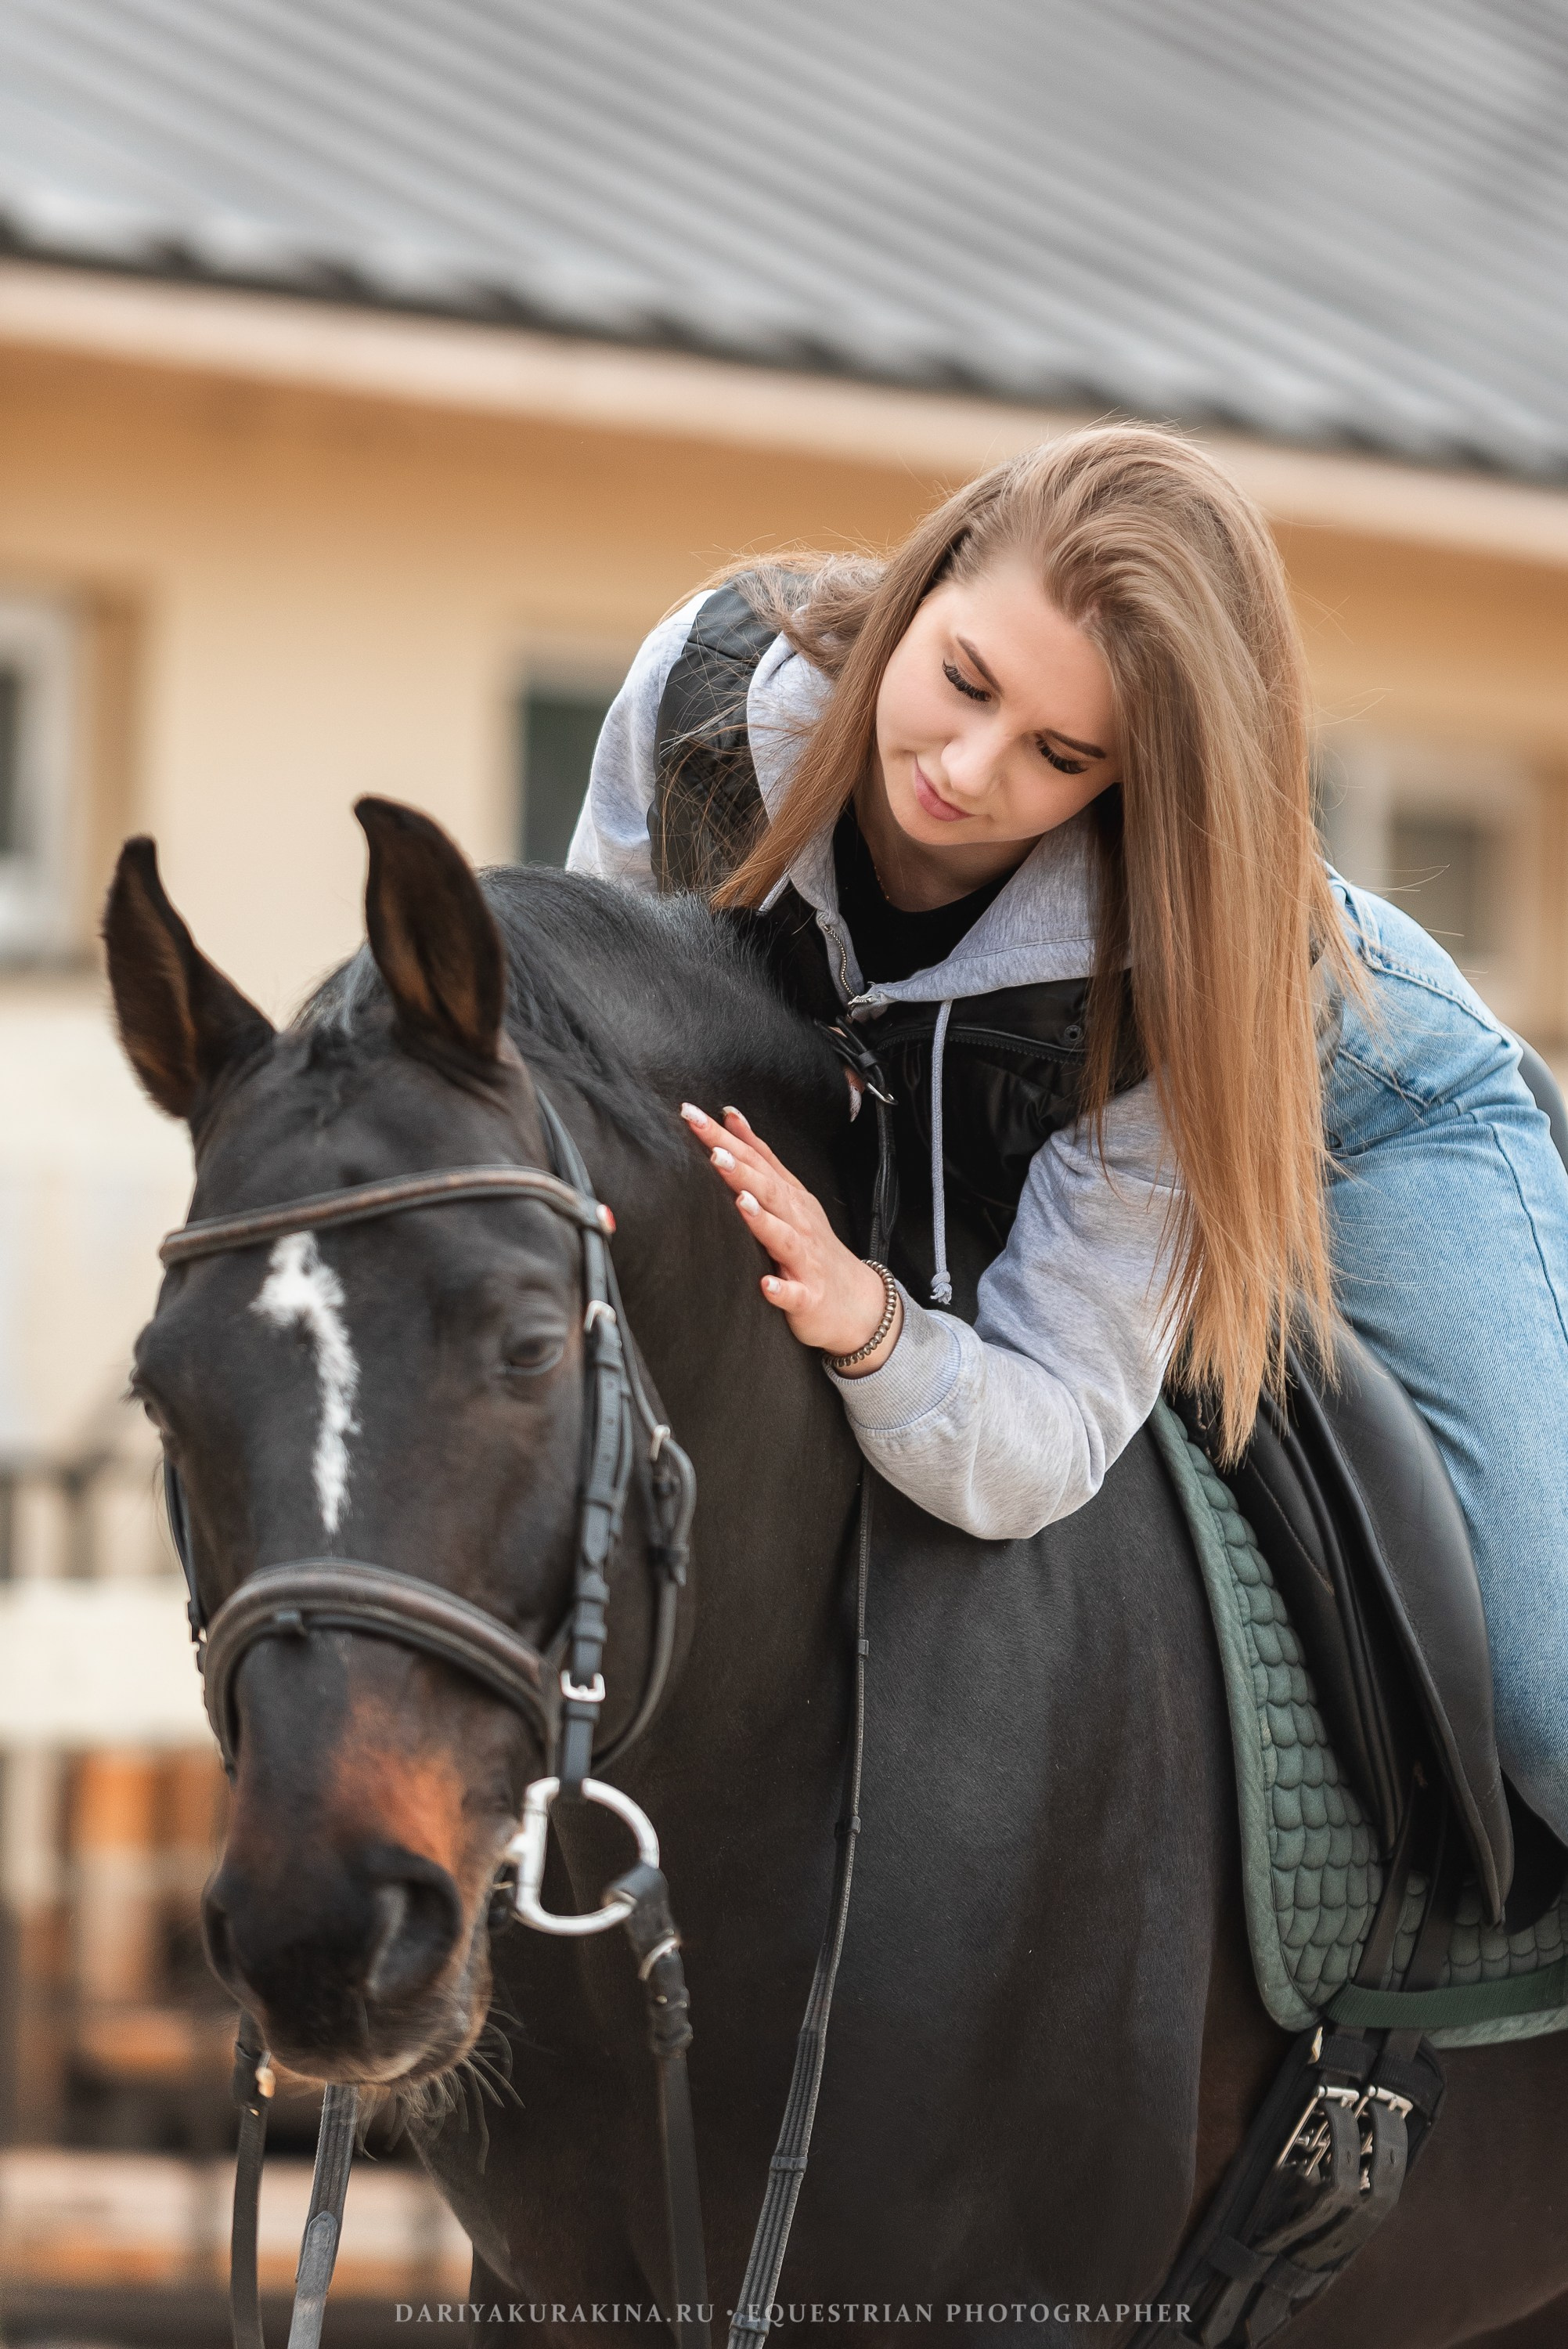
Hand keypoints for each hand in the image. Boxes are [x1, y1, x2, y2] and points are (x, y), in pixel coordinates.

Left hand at [679, 1102, 902, 1373]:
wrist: (857, 1303)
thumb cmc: (812, 1248)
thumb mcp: (790, 1197)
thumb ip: (760, 1160)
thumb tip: (730, 1118)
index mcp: (790, 1199)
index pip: (757, 1161)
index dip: (727, 1138)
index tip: (694, 1116)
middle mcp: (798, 1224)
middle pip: (769, 1191)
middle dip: (742, 1169)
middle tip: (713, 1149)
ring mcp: (805, 1261)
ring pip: (782, 1237)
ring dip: (762, 1220)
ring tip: (740, 1202)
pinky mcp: (808, 1297)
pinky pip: (793, 1294)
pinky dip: (781, 1289)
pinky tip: (766, 1285)